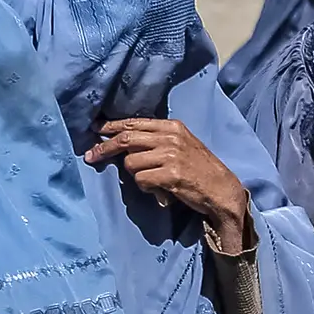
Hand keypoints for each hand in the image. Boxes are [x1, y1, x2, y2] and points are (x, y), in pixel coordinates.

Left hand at [88, 118, 255, 253]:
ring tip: (152, 181)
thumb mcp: (182, 145)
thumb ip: (157, 140)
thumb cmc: (200, 169)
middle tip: (92, 156)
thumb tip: (124, 143)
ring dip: (135, 175)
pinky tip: (158, 190)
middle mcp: (170, 137)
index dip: (111, 126)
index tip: (95, 129)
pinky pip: (141, 180)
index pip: (134, 123)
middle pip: (126, 139)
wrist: (222, 188)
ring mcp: (171, 155)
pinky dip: (145, 187)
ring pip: (131, 162)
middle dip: (105, 148)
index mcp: (172, 127)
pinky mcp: (171, 174)